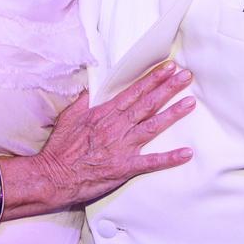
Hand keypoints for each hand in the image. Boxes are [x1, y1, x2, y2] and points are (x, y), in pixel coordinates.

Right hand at [32, 61, 194, 206]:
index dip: (152, 78)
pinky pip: (151, 162)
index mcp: (105, 113)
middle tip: (186, 76)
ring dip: (173, 113)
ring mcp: (122, 146)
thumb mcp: (70, 116)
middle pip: (147, 103)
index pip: (134, 91)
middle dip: (168, 88)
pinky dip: (169, 158)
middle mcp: (117, 126)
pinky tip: (186, 153)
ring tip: (190, 102)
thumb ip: (83, 102)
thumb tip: (90, 90)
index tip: (167, 67)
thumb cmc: (60, 148)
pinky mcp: (124, 167)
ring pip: (153, 126)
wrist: (54, 176)